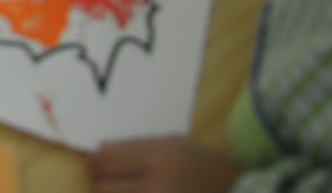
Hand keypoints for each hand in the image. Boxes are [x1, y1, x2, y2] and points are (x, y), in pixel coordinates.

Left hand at [89, 137, 239, 192]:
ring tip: (121, 189)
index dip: (95, 163)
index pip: (105, 160)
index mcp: (159, 159)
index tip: (98, 165)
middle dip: (99, 183)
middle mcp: (157, 187)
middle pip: (102, 186)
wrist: (236, 192)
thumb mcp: (174, 143)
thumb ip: (134, 146)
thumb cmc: (204, 165)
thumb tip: (98, 150)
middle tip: (104, 182)